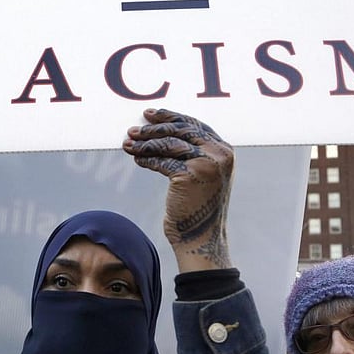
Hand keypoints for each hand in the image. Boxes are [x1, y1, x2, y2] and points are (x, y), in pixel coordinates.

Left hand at [123, 108, 232, 271]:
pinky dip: (147, 158)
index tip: (151, 115)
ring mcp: (206, 164)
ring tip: (128, 143)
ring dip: (145, 143)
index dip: (172, 117)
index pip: (195, 125)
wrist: (201, 238)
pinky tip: (137, 158)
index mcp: (225, 152)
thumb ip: (196, 154)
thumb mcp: (205, 176)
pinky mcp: (189, 175)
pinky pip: (162, 160)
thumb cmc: (199, 209)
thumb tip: (164, 132)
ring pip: (169, 144)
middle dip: (154, 128)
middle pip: (180, 130)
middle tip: (134, 129)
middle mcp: (219, 154)